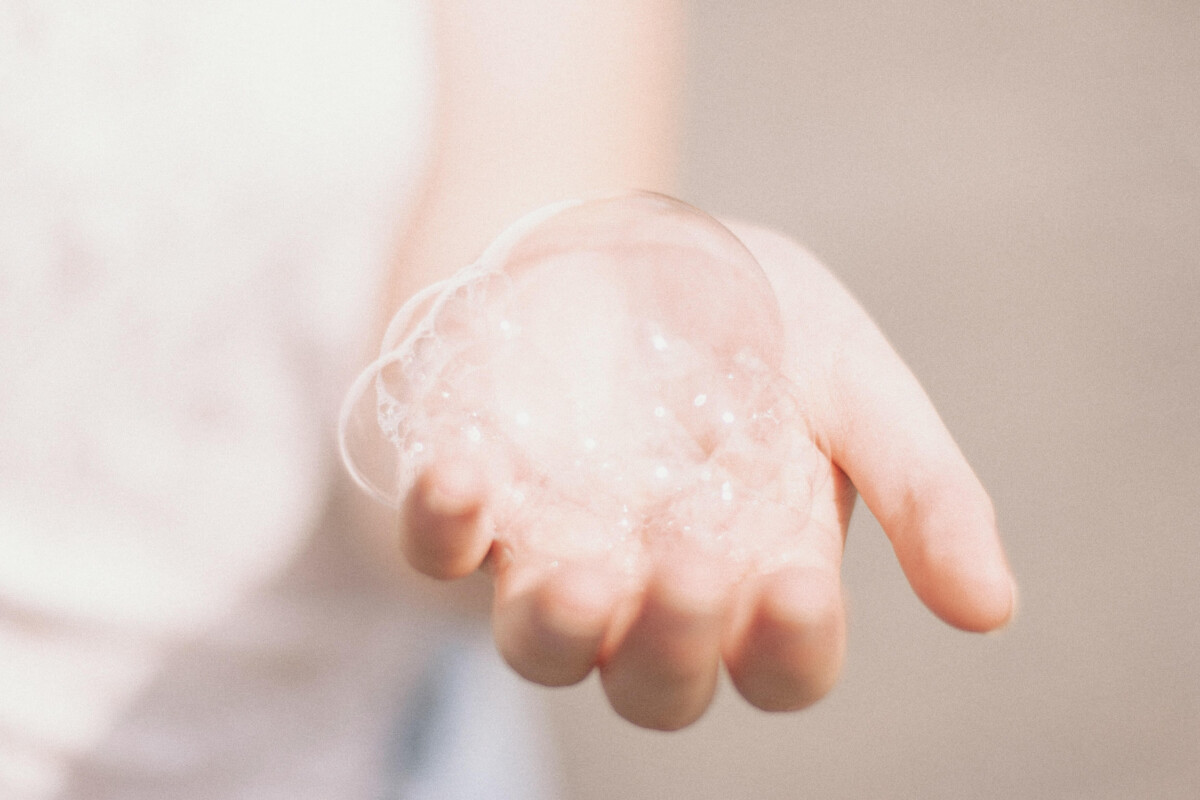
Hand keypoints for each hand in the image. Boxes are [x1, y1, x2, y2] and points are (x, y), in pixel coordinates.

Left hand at [398, 222, 1014, 729]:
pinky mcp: (474, 506)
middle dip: (673, 645)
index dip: (789, 646)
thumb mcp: (851, 378)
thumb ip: (920, 488)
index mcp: (758, 573)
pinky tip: (466, 473)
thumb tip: (993, 610)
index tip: (797, 582)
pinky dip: (443, 526)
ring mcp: (554, 553)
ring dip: (559, 626)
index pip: (780, 661)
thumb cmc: (746, 318)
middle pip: (657, 684)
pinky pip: (438, 552)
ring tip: (583, 571)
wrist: (621, 241)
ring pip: (542, 648)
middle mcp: (652, 589)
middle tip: (691, 561)